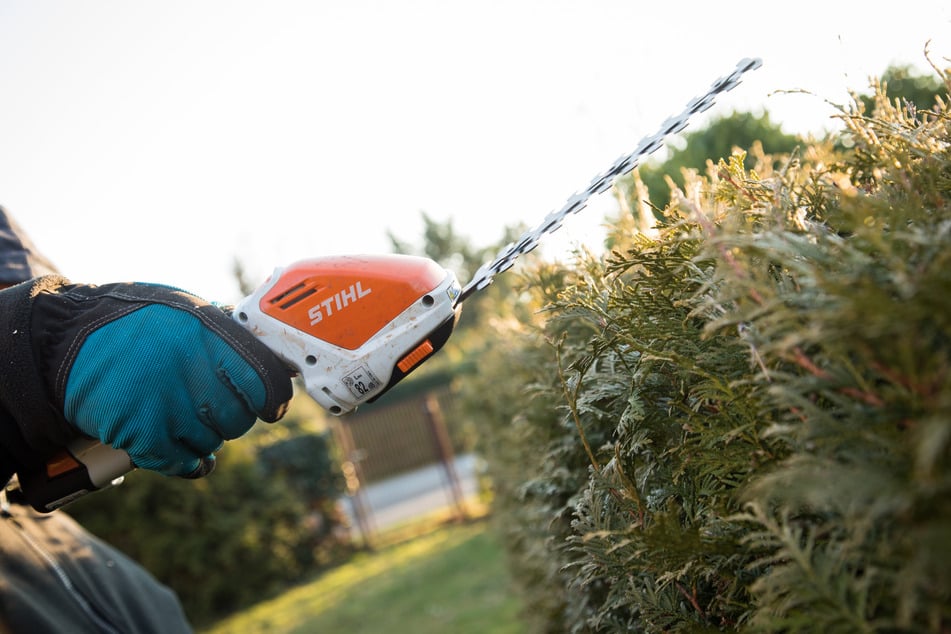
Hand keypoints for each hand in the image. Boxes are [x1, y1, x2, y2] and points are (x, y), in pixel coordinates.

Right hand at [0, 276, 292, 476]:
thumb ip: (225, 334)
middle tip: (212, 406)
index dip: (274, 399)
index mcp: (211, 334)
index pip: (267, 382)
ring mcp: (168, 405)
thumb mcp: (184, 309)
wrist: (63, 342)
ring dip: (203, 436)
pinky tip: (184, 454)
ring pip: (212, 442)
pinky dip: (187, 462)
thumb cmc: (132, 322)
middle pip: (240, 418)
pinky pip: (184, 462)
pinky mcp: (142, 435)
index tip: (271, 406)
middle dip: (232, 417)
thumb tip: (272, 355)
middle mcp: (194, 370)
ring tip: (180, 416)